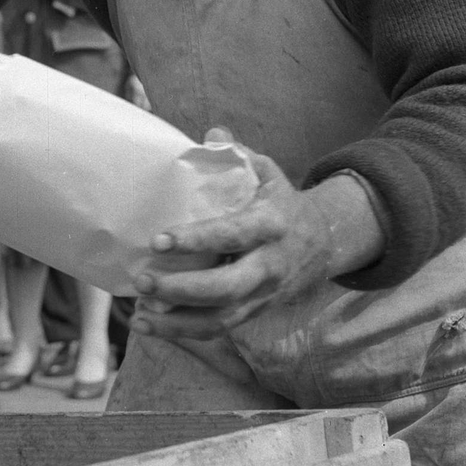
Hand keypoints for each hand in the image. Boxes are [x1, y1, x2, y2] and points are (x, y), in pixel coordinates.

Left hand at [129, 128, 383, 339]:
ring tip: (139, 314)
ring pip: (222, 319)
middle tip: (142, 279)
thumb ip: (238, 154)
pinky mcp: (255, 312)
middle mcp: (269, 265)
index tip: (158, 239)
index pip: (231, 234)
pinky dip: (184, 332)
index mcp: (270, 224)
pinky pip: (220, 329)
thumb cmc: (280, 201)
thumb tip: (212, 133)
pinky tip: (149, 325)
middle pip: (226, 288)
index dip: (195, 240)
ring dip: (178, 321)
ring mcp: (263, 294)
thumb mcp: (266, 172)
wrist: (326, 241)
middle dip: (182, 289)